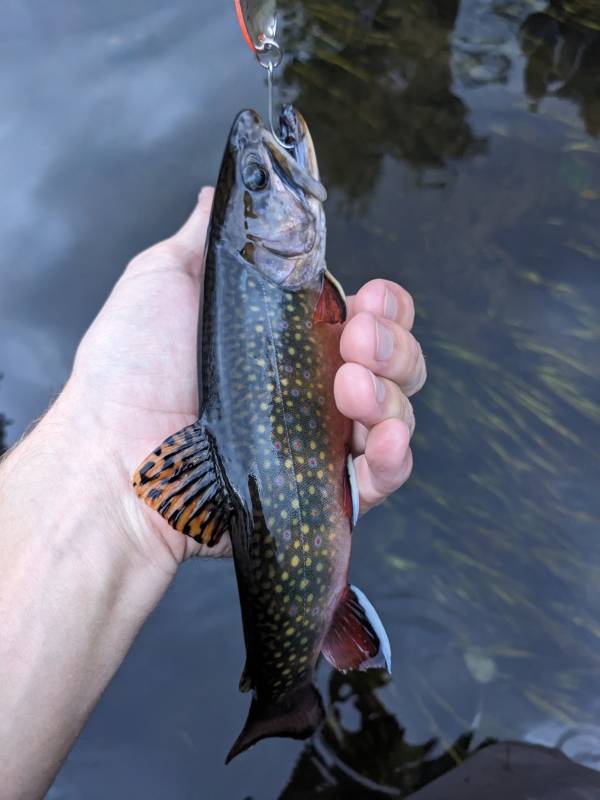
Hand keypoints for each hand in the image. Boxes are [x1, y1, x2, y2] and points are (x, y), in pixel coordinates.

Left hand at [60, 188, 425, 566]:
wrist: (111, 453)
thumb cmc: (130, 368)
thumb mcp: (164, 279)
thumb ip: (209, 236)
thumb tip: (221, 190)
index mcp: (290, 338)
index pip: (365, 316)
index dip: (383, 305)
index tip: (367, 296)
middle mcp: (312, 388)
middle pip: (393, 362)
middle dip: (393, 344)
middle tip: (356, 339)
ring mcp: (318, 441)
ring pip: (397, 413)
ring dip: (392, 394)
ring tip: (351, 387)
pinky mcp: (317, 490)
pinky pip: (382, 477)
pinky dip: (395, 457)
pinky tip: (382, 439)